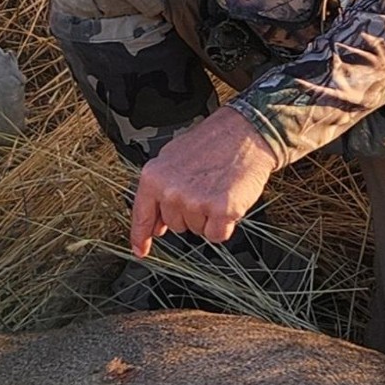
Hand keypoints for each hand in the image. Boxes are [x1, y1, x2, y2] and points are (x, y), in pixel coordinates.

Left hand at [130, 108, 276, 256]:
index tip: (139, 251)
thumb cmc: (211, 144)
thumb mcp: (172, 159)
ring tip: (216, 189)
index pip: (142, 215)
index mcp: (154, 177)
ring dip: (208, 217)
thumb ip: (159, 190)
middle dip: (190, 214)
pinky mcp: (220, 210)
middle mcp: (171, 191)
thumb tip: (155, 223)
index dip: (141, 236)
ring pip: (197, 230)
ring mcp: (195, 202)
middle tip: (203, 189)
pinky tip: (228, 200)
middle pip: (175, 225)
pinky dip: (225, 224)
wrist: (244, 133)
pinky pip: (217, 235)